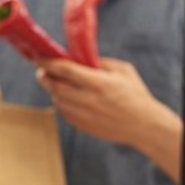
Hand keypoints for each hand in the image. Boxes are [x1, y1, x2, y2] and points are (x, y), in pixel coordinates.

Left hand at [36, 56, 183, 181]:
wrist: (145, 126)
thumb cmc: (136, 95)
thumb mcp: (124, 71)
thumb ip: (101, 62)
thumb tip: (81, 58)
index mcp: (99, 84)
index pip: (66, 70)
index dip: (49, 63)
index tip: (39, 58)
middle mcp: (89, 100)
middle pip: (56, 87)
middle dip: (45, 77)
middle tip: (42, 71)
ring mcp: (84, 116)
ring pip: (58, 100)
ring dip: (53, 90)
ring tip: (56, 83)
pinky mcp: (83, 126)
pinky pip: (64, 113)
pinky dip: (62, 103)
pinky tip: (68, 98)